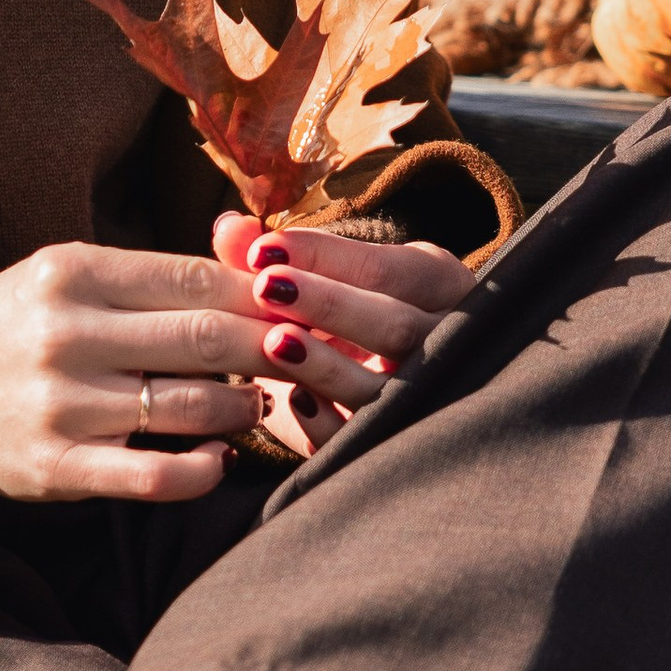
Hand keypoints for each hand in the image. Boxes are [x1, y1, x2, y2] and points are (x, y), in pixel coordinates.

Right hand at [0, 240, 387, 502]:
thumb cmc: (23, 323)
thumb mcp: (73, 274)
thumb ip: (161, 269)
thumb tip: (258, 250)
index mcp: (74, 272)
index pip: (198, 278)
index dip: (263, 295)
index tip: (300, 307)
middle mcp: (67, 335)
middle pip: (208, 340)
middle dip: (273, 349)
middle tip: (305, 356)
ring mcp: (62, 405)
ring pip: (192, 408)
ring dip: (245, 407)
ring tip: (259, 402)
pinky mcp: (58, 468)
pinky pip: (155, 478)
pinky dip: (203, 471)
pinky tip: (219, 457)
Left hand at [212, 213, 472, 457]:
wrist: (367, 381)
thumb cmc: (343, 317)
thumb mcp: (323, 281)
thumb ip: (275, 256)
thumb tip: (227, 228)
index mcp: (433, 283)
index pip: (383, 267)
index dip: (322, 256)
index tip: (261, 250)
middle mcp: (444, 338)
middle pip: (396, 323)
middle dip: (328, 305)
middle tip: (264, 287)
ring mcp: (427, 395)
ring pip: (385, 385)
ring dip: (326, 366)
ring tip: (272, 342)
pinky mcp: (396, 442)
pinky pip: (363, 436)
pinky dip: (327, 422)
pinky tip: (291, 402)